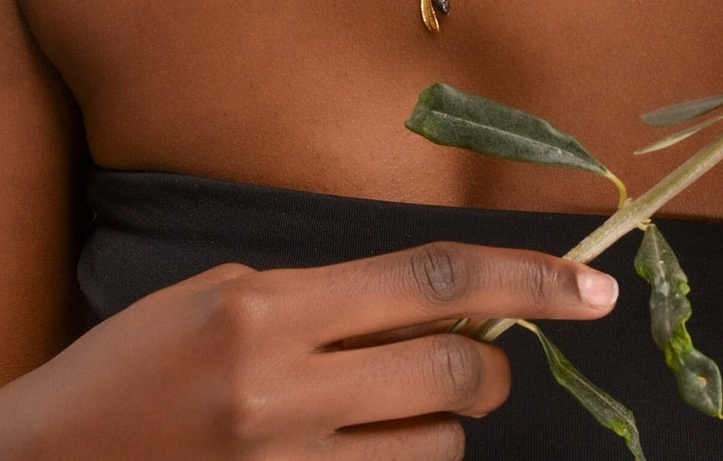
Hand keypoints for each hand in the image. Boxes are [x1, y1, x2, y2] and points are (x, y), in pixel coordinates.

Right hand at [0, 241, 615, 459]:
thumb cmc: (131, 366)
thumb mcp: (220, 294)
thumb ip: (321, 296)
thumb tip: (425, 298)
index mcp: (267, 308)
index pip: (427, 280)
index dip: (524, 279)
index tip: (591, 286)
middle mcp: (283, 390)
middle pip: (454, 371)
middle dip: (490, 362)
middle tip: (477, 358)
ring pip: (436, 448)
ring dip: (437, 423)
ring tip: (382, 410)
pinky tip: (354, 449)